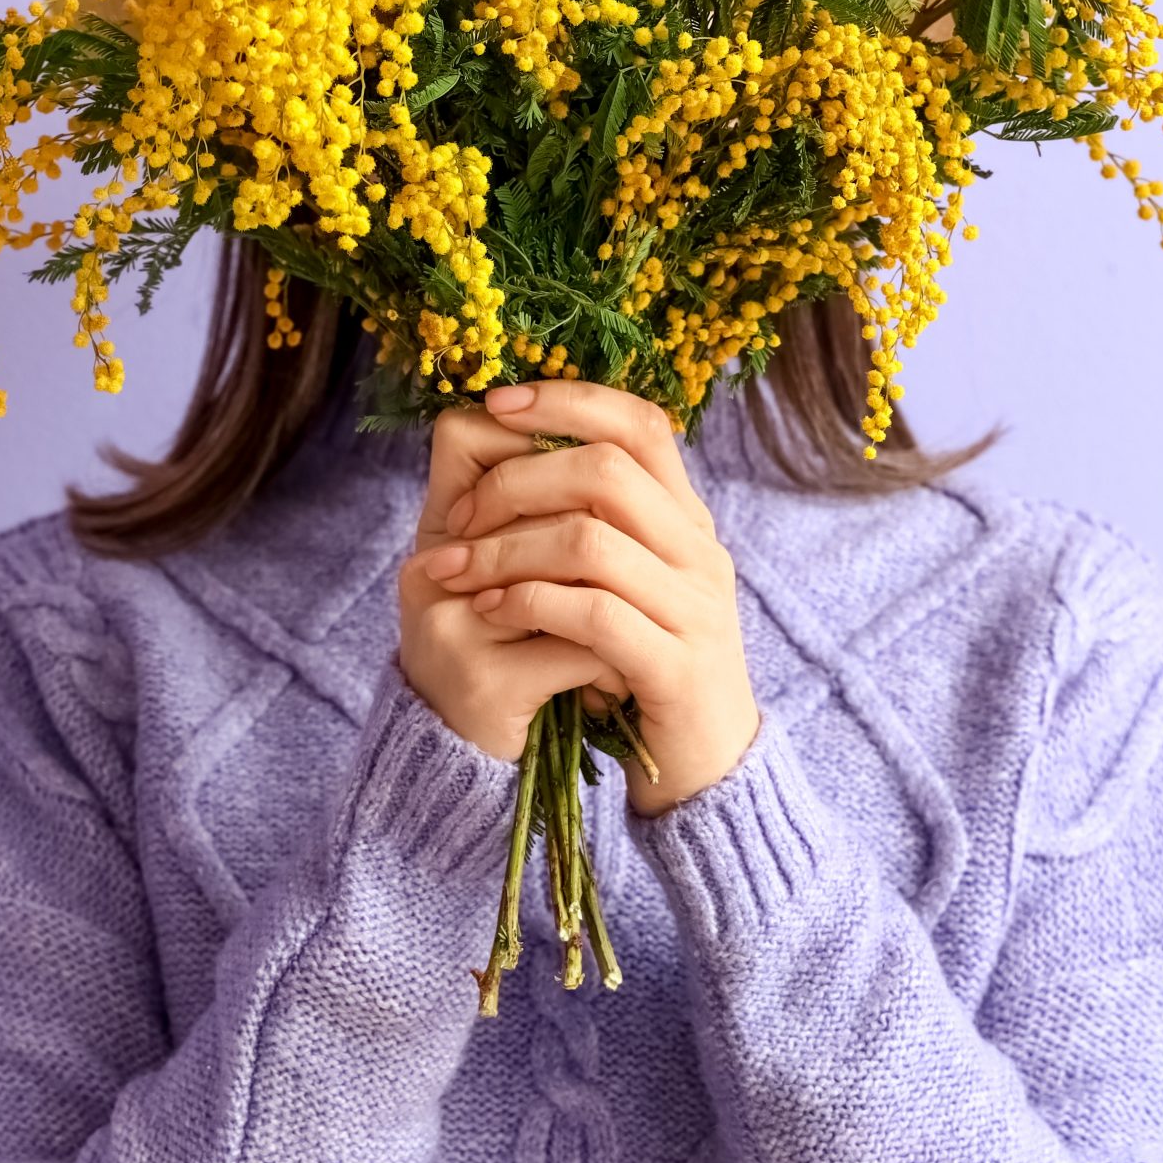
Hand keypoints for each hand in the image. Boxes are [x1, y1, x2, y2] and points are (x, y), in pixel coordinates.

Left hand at [396, 379, 759, 815]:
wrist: (705, 762)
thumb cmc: (643, 659)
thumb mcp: (625, 578)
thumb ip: (592, 519)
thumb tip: (510, 444)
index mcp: (686, 517)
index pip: (640, 423)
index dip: (568, 400)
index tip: (497, 402)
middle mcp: (699, 552)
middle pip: (605, 473)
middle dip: (514, 482)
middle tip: (457, 516)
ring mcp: (694, 609)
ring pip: (591, 542)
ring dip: (506, 549)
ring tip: (457, 571)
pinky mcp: (675, 667)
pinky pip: (595, 614)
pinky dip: (531, 602)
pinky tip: (492, 609)